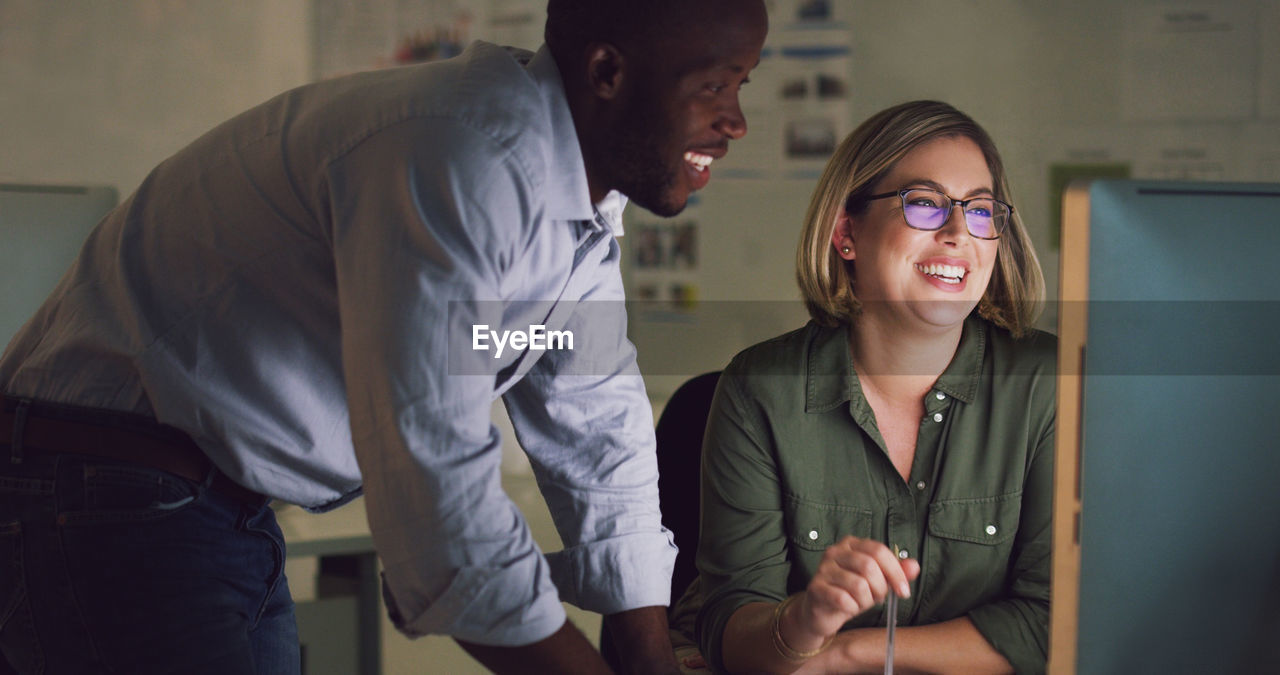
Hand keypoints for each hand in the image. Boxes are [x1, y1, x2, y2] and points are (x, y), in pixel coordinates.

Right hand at [787, 537, 920, 644]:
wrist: (822, 612)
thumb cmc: (850, 593)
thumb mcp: (877, 582)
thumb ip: (895, 573)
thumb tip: (914, 566)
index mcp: (851, 544)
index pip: (879, 551)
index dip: (896, 572)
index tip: (904, 591)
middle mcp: (835, 551)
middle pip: (869, 566)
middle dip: (880, 588)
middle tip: (878, 598)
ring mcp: (823, 569)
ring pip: (858, 585)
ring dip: (866, 601)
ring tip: (861, 603)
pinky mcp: (815, 587)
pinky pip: (843, 599)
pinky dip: (852, 609)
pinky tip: (849, 608)